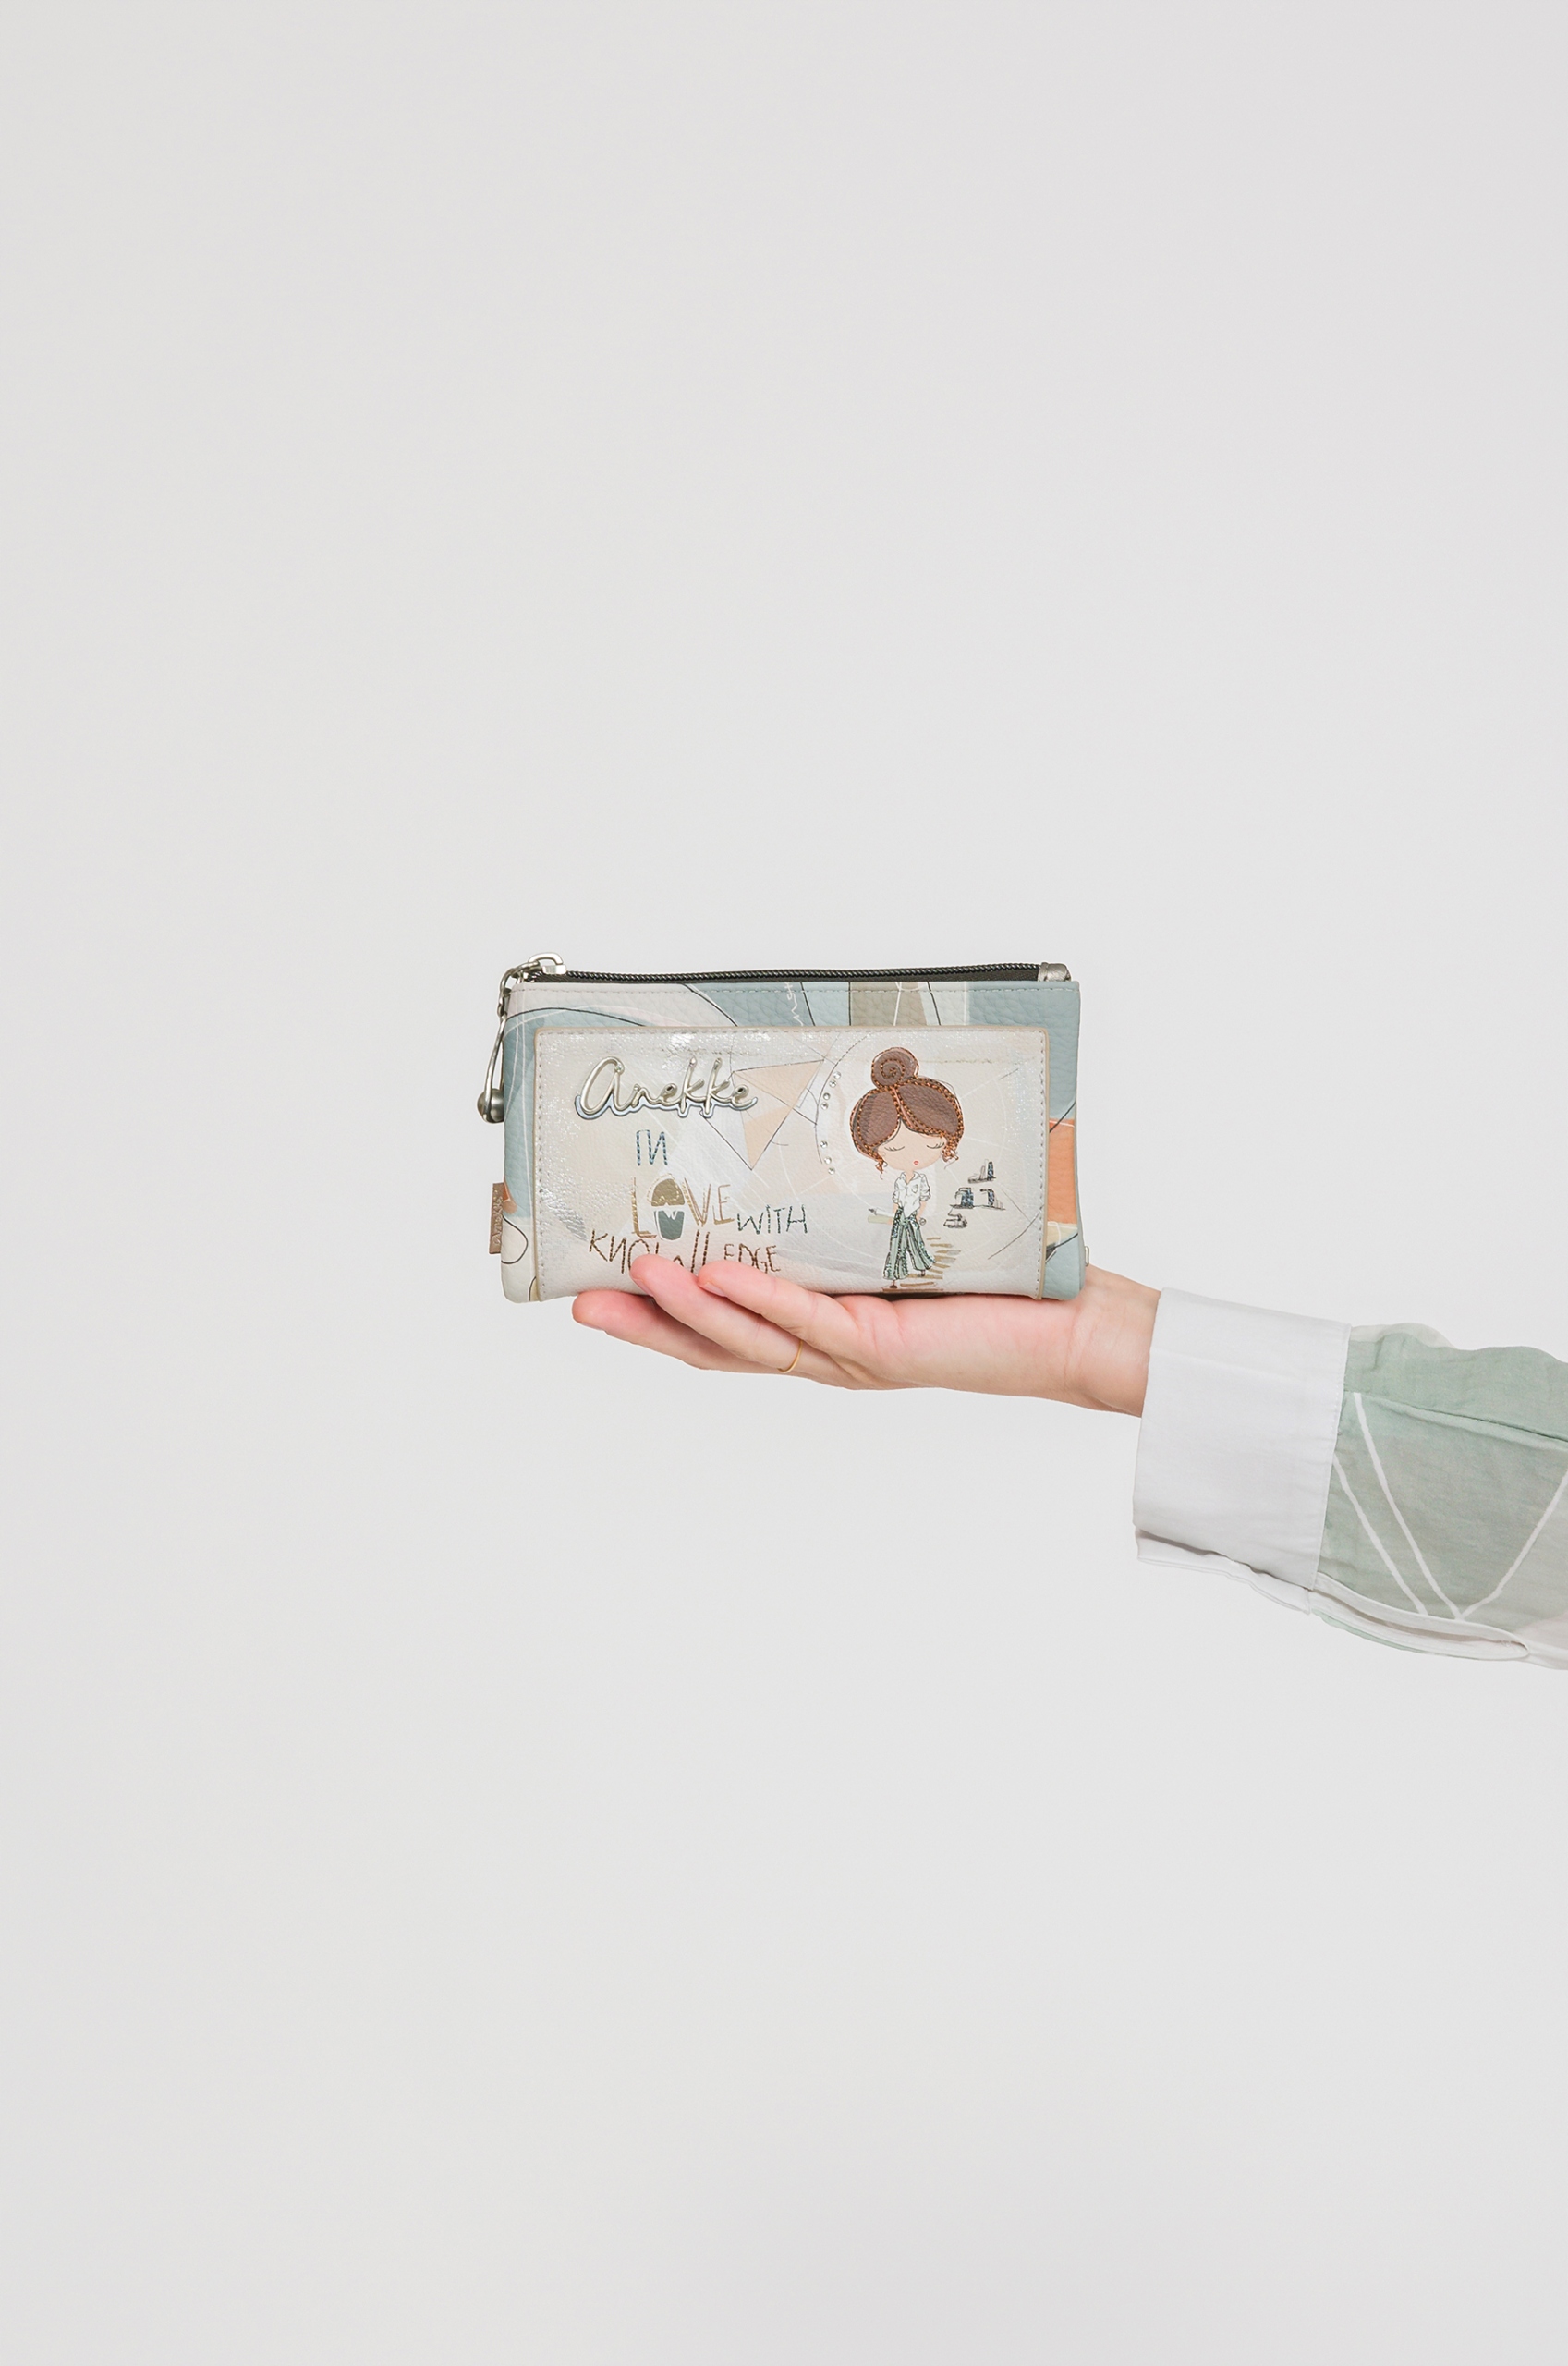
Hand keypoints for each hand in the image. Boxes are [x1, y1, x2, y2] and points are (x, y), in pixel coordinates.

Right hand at [573, 1256, 1157, 1414]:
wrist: (1076, 1327)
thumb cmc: (1003, 1281)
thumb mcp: (906, 1233)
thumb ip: (856, 1205)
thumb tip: (821, 1120)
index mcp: (824, 1326)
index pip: (725, 1327)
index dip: (659, 1315)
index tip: (598, 1286)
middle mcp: (828, 1349)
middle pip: (716, 1347)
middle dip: (644, 1327)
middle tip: (578, 1302)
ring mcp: (852, 1356)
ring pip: (748, 1341)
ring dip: (684, 1312)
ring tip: (632, 1276)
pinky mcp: (887, 1349)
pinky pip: (808, 1323)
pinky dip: (758, 1303)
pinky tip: (714, 1279)